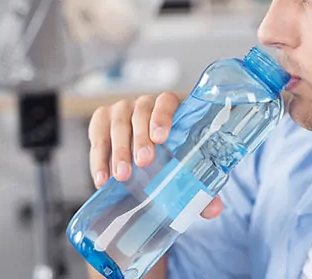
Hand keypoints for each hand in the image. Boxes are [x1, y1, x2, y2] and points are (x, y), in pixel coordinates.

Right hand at [88, 92, 222, 218]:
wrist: (144, 153)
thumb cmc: (170, 152)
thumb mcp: (184, 163)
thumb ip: (199, 183)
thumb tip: (214, 209)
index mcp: (170, 106)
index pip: (166, 102)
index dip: (162, 117)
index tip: (161, 138)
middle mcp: (144, 104)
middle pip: (140, 113)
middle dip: (140, 138)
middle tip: (143, 162)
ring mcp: (121, 110)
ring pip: (117, 124)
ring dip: (119, 150)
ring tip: (121, 176)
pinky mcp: (101, 121)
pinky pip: (97, 137)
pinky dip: (98, 159)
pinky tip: (102, 179)